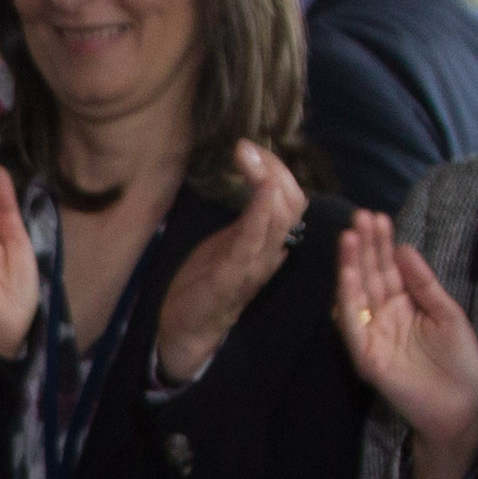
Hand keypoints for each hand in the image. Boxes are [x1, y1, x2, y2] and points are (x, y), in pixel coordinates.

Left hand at [149, 142, 310, 388]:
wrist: (185, 331)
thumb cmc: (205, 288)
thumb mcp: (230, 251)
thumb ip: (250, 230)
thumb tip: (270, 206)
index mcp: (268, 246)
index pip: (290, 203)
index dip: (280, 173)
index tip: (257, 149)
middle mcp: (268, 253)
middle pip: (292, 205)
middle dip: (277, 171)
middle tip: (253, 147)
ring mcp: (254, 265)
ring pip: (279, 220)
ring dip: (269, 183)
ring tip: (254, 157)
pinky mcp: (233, 275)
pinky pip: (253, 240)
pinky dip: (260, 212)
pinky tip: (263, 189)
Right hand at [329, 210, 477, 478]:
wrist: (463, 406)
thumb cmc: (461, 363)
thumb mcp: (448, 314)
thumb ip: (425, 285)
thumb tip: (404, 249)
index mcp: (405, 305)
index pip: (388, 269)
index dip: (383, 244)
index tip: (379, 217)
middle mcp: (384, 317)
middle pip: (370, 276)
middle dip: (366, 247)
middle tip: (361, 216)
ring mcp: (373, 336)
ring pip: (357, 295)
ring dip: (351, 266)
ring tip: (351, 237)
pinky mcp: (367, 358)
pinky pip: (353, 326)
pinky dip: (348, 301)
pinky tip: (347, 275)